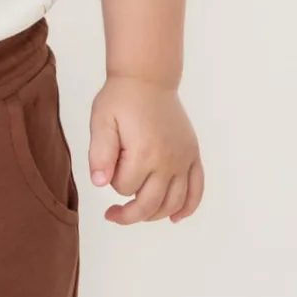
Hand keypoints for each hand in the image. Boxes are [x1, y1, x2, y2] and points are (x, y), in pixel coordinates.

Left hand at [87, 76, 204, 224]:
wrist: (148, 79)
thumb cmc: (121, 99)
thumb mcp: (101, 121)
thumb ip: (99, 153)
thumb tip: (100, 182)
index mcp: (144, 153)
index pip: (125, 189)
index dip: (112, 183)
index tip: (108, 167)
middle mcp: (168, 160)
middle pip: (150, 204)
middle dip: (128, 213)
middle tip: (112, 214)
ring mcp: (183, 159)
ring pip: (174, 203)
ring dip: (154, 215)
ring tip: (137, 212)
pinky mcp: (192, 155)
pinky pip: (197, 188)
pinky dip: (188, 207)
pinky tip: (176, 218)